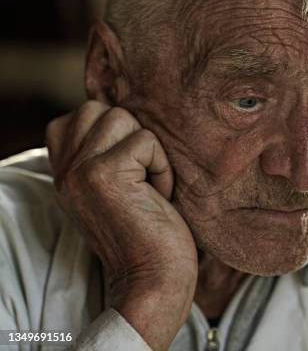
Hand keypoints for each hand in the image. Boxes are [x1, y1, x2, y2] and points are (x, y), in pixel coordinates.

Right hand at [46, 100, 197, 349]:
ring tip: (149, 187)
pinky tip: (157, 196)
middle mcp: (65, 169)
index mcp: (64, 171)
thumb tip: (123, 114)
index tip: (131, 172)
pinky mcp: (104, 174)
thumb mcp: (115, 189)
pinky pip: (146, 141)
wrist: (154, 280)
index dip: (117, 133)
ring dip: (149, 152)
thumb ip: (104, 153)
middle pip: (101, 109)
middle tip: (141, 179)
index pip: (81, 114)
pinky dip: (161, 167)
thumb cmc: (147, 234)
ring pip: (122, 119)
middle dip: (133, 137)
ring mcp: (80, 170)